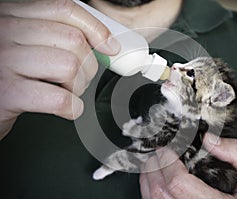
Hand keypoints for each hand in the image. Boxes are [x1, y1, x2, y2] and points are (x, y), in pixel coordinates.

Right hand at [0, 0, 119, 138]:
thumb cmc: (8, 74)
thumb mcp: (25, 45)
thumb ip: (56, 37)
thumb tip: (105, 44)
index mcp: (13, 15)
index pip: (64, 9)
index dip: (95, 28)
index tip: (110, 47)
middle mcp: (6, 31)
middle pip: (74, 40)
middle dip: (88, 66)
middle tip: (81, 78)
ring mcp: (5, 61)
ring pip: (70, 66)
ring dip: (78, 86)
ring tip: (67, 92)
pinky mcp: (8, 92)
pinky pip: (59, 98)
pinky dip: (72, 107)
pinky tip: (66, 108)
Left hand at [139, 133, 236, 198]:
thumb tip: (209, 139)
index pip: (178, 185)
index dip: (167, 163)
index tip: (165, 149)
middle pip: (159, 194)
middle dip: (153, 167)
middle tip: (156, 152)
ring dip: (148, 178)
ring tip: (153, 162)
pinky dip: (150, 190)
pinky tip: (155, 178)